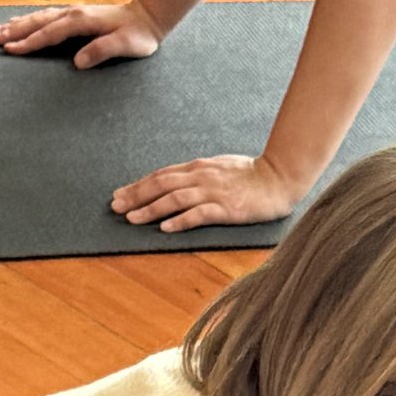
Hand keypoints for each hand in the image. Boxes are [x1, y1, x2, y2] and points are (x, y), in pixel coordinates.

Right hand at [0, 1, 161, 71]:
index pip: (48, 33)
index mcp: (80, 21)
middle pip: (36, 22)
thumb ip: (102, 51)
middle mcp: (72, 14)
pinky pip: (43, 17)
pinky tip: (16, 23)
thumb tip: (78, 62)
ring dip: (15, 24)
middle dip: (12, 31)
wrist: (147, 16)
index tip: (10, 49)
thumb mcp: (125, 46)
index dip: (29, 42)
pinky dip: (27, 21)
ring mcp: (71, 13)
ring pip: (36, 18)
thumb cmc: (138, 35)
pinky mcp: (72, 16)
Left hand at [111, 153, 299, 233]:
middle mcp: (201, 177)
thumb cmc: (251, 176)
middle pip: (162, 185)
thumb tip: (175, 184)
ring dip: (151, 208)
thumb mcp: (219, 168)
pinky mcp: (227, 208)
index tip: (119, 194)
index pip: (161, 175)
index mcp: (198, 168)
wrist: (279, 177)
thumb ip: (197, 175)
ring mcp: (214, 192)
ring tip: (132, 219)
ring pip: (175, 199)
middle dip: (136, 196)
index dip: (138, 185)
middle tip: (115, 207)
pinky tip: (165, 228)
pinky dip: (180, 220)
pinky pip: (199, 214)